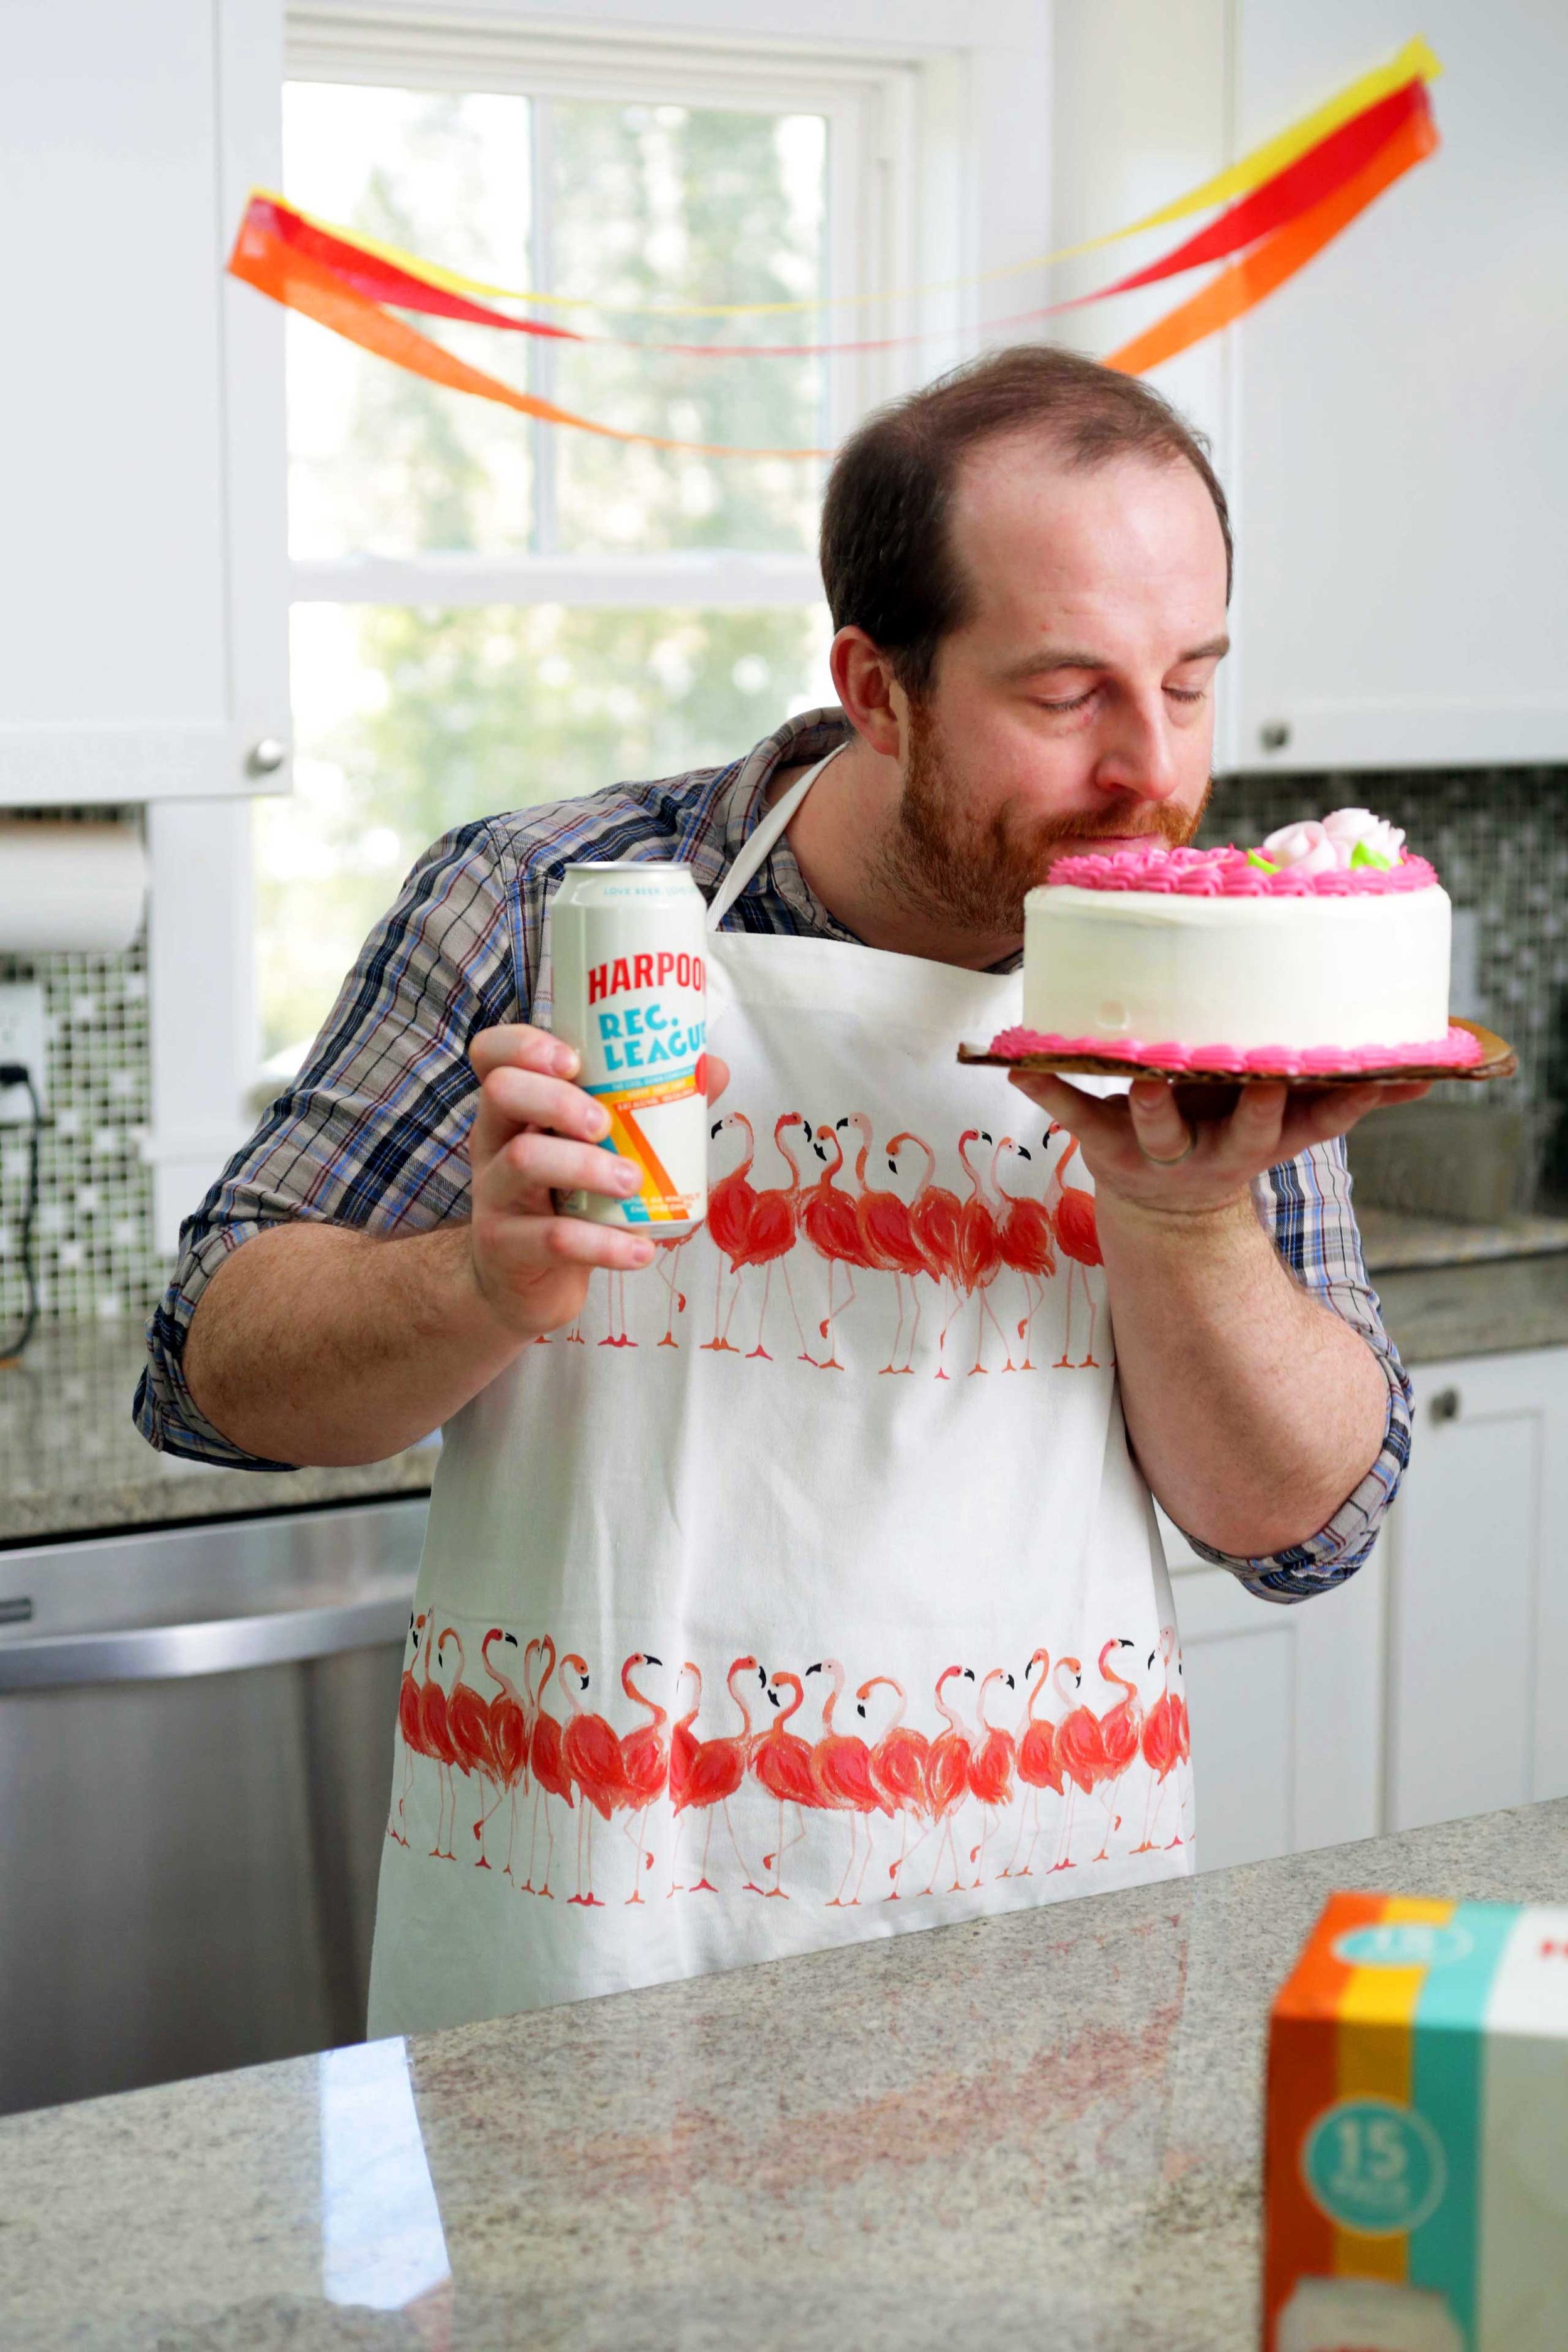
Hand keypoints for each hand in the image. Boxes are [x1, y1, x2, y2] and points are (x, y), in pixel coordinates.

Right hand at [466, 1024, 728, 1338]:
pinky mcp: (506, 1248)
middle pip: (502, 1092)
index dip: (525, 1045)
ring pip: (523, 1160)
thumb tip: (711, 1068)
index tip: (573, 1060)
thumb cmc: (565, 1203)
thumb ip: (648, 1109)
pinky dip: (602, 1244)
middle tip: (605, 1124)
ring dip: (585, 1166)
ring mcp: (494, 1194)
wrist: (523, 1287)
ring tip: (632, 1182)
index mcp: (515, 1108)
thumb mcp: (595, 1153)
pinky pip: (551, 1239)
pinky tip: (639, 1251)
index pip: (493, 1054)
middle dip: (558, 1099)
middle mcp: (494, 1142)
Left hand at [1007, 1069, 1430, 1216]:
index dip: (1343, 1104)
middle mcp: (1217, 1149)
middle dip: (1257, 1107)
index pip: (1317, 1123)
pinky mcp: (1103, 1143)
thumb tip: (1431, 1067)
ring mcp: (1158, 1150)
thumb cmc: (1235, 1130)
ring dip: (1152, 1106)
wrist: (1165, 1208)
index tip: (1366, 1076)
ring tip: (1143, 1080)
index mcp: (1268, 1137)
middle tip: (1266, 1076)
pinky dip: (1045, 1091)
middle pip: (1244, 1133)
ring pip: (1158, 1130)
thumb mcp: (1294, 1122)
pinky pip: (1072, 1114)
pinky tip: (1016, 1065)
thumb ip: (1352, 1092)